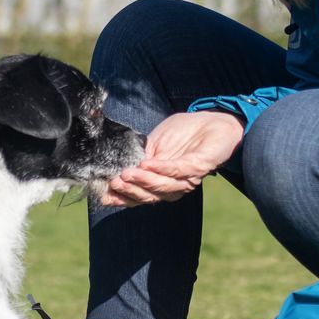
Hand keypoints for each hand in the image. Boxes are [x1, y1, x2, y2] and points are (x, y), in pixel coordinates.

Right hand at [100, 111, 244, 206]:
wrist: (214, 121)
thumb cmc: (184, 131)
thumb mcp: (156, 143)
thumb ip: (141, 156)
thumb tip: (119, 168)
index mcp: (163, 181)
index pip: (141, 195)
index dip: (123, 197)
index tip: (105, 195)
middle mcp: (175, 185)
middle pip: (150, 195)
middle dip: (131, 190)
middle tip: (115, 181)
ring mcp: (188, 177)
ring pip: (163, 186)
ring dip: (144, 181)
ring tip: (127, 173)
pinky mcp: (199, 166)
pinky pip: (179, 171)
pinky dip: (162, 168)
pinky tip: (147, 163)